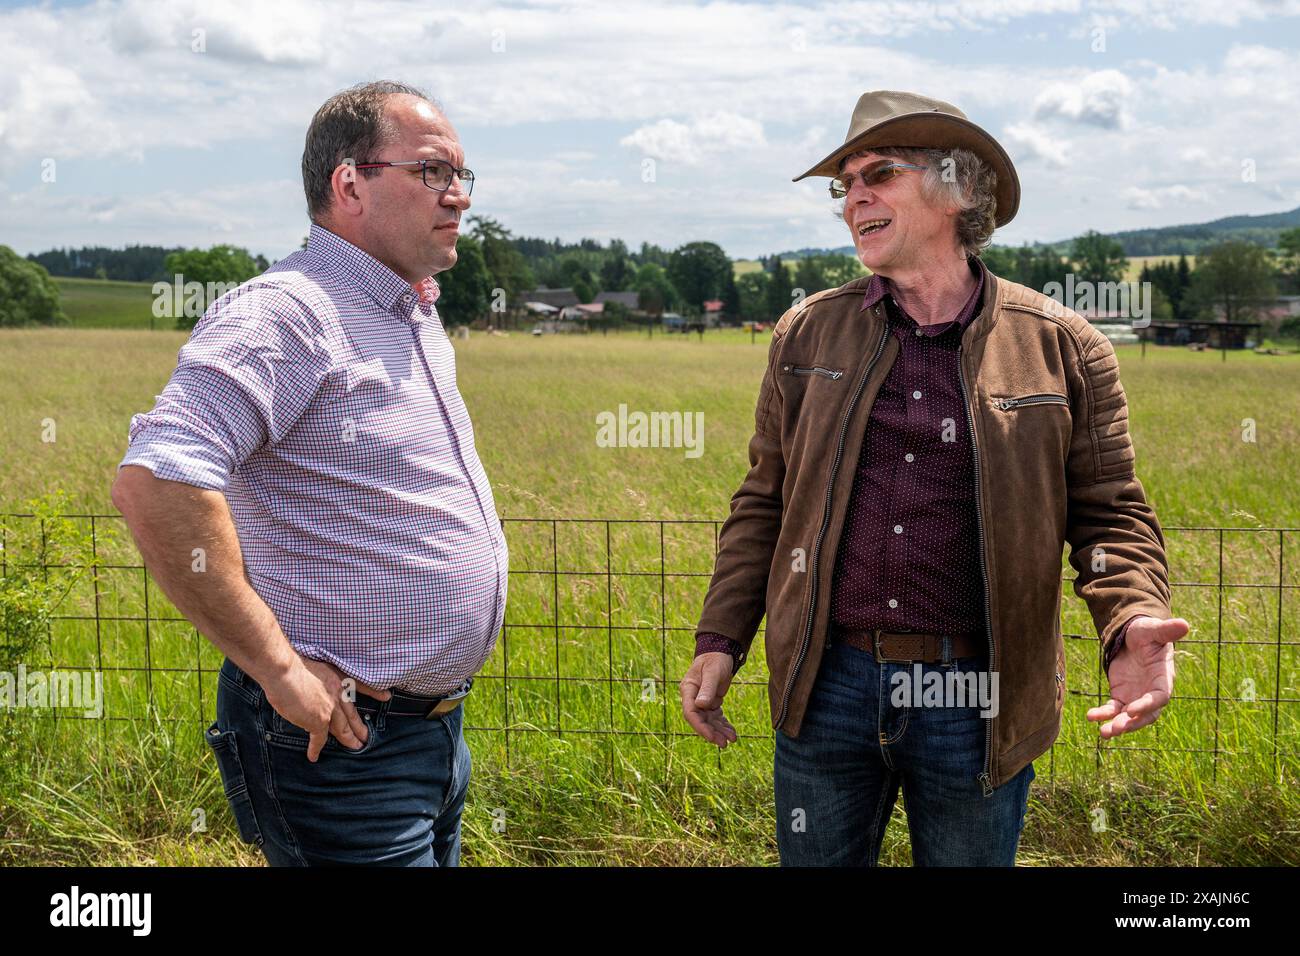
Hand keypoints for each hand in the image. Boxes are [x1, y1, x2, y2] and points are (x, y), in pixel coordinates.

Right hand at [262, 655, 391, 761]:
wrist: (284, 671)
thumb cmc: (292, 666)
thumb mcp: (315, 667)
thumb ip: (320, 682)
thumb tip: (315, 695)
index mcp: (337, 678)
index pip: (360, 685)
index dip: (374, 692)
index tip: (387, 696)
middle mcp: (338, 693)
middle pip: (353, 714)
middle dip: (360, 727)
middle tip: (367, 737)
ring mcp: (330, 708)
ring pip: (343, 729)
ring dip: (349, 739)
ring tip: (355, 748)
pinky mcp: (318, 720)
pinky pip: (319, 738)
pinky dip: (316, 748)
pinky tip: (314, 756)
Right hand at [679, 652, 738, 747]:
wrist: (721, 653)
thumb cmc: (716, 660)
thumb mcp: (713, 672)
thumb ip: (707, 688)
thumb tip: (700, 705)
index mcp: (688, 690)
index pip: (690, 713)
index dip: (700, 727)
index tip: (711, 737)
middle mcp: (693, 698)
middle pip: (700, 720)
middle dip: (712, 733)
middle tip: (724, 743)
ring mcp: (702, 701)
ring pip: (709, 721)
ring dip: (719, 731)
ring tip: (732, 739)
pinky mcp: (711, 702)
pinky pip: (716, 717)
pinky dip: (724, 725)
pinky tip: (732, 732)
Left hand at [1086, 615, 1188, 738]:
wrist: (1132, 637)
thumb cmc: (1147, 632)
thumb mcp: (1154, 629)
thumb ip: (1167, 631)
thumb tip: (1184, 624)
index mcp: (1164, 678)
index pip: (1159, 697)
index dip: (1147, 705)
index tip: (1131, 710)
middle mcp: (1151, 692)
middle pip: (1146, 715)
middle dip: (1132, 723)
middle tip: (1116, 729)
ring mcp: (1136, 696)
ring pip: (1129, 717)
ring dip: (1117, 725)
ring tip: (1104, 733)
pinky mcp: (1121, 696)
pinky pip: (1113, 709)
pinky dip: (1103, 714)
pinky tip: (1091, 716)